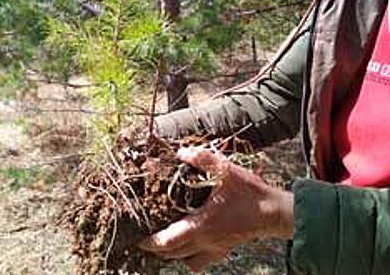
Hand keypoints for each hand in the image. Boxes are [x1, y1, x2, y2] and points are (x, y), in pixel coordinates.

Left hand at [139, 148, 292, 272]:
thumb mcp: (226, 170)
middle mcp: (206, 241)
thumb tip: (181, 152)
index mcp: (202, 224)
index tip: (140, 240)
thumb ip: (202, 159)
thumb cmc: (250, 192)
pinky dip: (192, 258)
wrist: (274, 212)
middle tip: (147, 240)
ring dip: (174, 255)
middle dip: (158, 250)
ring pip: (189, 262)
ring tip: (166, 244)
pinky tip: (191, 245)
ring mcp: (217, 249)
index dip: (152, 242)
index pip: (169, 241)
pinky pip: (204, 261)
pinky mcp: (226, 250)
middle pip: (174, 254)